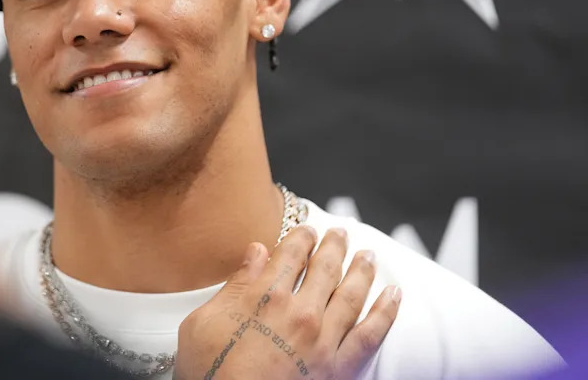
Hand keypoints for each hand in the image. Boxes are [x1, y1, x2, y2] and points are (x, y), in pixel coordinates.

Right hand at [175, 226, 400, 379]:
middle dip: (334, 247)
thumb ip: (233, 286)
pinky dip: (386, 312)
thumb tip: (254, 253)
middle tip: (341, 233)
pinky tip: (394, 295)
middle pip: (324, 268)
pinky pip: (371, 334)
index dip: (300, 238)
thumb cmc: (209, 374)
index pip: (290, 254)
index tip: (307, 230)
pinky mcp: (339, 368)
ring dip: (361, 270)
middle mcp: (299, 312)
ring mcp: (323, 340)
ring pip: (351, 294)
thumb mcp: (201, 324)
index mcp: (264, 296)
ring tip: (368, 255)